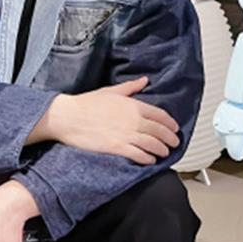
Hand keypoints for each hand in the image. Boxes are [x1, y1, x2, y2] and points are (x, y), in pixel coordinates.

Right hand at [30, 77, 180, 164]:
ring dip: (162, 150)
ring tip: (165, 153)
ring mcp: (126, 135)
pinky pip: (139, 155)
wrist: (68, 116)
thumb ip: (130, 87)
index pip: (160, 115)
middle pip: (160, 131)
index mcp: (133, 105)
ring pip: (153, 144)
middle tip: (174, 143)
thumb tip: (144, 80)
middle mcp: (133, 120)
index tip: (175, 128)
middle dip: (170, 139)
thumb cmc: (86, 103)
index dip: (170, 123)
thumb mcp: (111, 91)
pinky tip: (150, 161)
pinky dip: (147, 159)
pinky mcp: (117, 148)